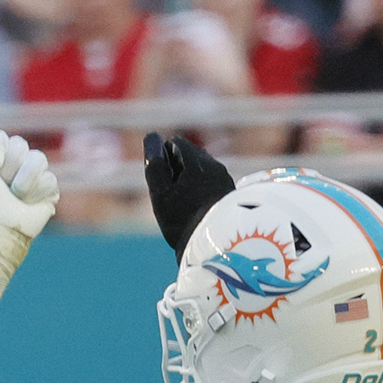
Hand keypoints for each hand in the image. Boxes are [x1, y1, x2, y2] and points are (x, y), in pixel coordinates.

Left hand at [0, 101, 56, 237]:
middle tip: (1, 186)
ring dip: (24, 181)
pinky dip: (36, 193)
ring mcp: (31, 177)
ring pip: (39, 160)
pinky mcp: (47, 191)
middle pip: (21, 146)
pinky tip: (27, 205)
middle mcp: (13, 165)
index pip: (4, 138)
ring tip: (15, 197)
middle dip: (10, 168)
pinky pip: (49, 179)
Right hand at [142, 130, 235, 253]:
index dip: (162, 158)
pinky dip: (202, 191)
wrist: (215, 245)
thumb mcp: (161, 193)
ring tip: (184, 206)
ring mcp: (224, 178)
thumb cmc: (182, 219)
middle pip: (190, 156)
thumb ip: (155, 164)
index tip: (160, 180)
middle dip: (177, 169)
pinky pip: (212, 184)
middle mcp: (213, 165)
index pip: (175, 143)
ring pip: (202, 171)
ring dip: (190, 181)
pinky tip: (197, 210)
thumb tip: (152, 136)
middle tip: (170, 196)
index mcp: (196, 161)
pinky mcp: (230, 193)